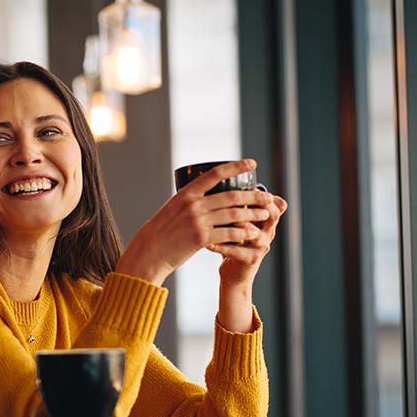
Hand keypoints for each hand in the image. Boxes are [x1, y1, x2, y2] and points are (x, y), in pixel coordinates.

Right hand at [116, 159, 272, 285]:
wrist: (149, 252)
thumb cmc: (162, 232)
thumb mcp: (173, 209)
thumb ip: (190, 201)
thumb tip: (207, 196)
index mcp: (186, 193)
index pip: (215, 174)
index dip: (236, 167)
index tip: (252, 164)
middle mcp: (193, 204)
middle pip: (231, 196)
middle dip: (253, 196)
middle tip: (268, 197)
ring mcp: (197, 221)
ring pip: (233, 214)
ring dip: (252, 215)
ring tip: (264, 215)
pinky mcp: (201, 238)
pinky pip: (228, 233)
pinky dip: (243, 233)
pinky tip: (253, 233)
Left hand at [209, 192, 287, 287]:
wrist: (234, 273)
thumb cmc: (232, 242)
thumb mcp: (238, 222)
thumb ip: (235, 205)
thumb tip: (218, 179)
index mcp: (266, 220)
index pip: (275, 203)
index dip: (265, 194)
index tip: (250, 185)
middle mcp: (268, 232)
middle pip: (272, 214)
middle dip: (257, 204)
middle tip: (238, 198)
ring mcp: (261, 246)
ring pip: (255, 233)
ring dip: (240, 224)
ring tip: (225, 219)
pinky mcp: (250, 260)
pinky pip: (237, 251)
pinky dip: (221, 245)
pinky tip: (208, 242)